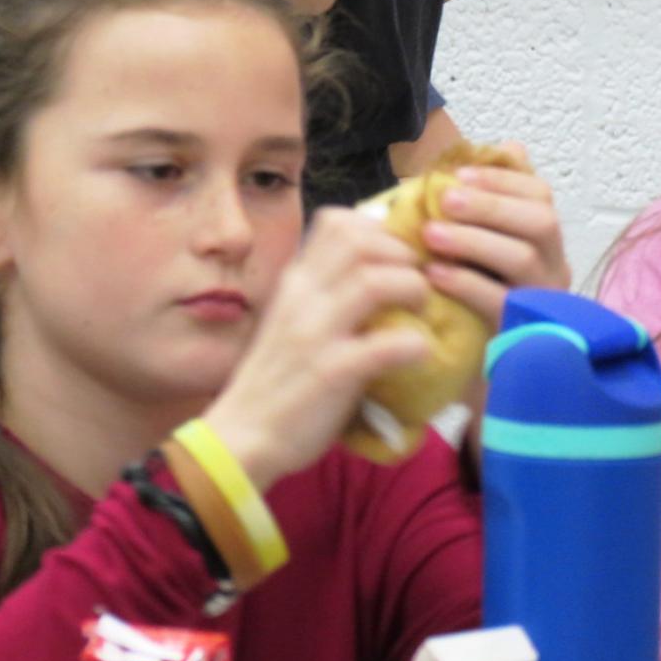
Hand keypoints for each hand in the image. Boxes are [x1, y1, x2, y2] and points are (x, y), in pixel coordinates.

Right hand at [203, 208, 430, 489]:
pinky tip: (420, 353)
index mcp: (295, 283)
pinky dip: (413, 345)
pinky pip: (384, 345)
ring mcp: (314, 334)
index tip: (397, 256)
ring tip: (419, 312)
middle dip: (402, 254)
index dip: (380, 230)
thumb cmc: (277, 382)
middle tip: (414, 282)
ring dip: (411, 290)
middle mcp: (301, 298)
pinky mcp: (330, 373)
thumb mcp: (293, 322)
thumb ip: (324, 296)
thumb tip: (378, 275)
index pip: (337, 222)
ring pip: (373, 281)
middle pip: (360, 240)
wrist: (241, 438)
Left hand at [418, 142, 569, 323]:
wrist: (478, 369)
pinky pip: (502, 302)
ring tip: (431, 234)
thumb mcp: (483, 245)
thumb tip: (508, 147)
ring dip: (474, 239)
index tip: (458, 174)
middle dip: (491, 205)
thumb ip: (492, 199)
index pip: (541, 196)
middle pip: (541, 223)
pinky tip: (434, 274)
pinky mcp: (524, 332)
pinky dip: (467, 283)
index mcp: (547, 241)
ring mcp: (545, 300)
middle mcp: (555, 267)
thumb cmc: (477, 294)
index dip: (502, 180)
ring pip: (524, 258)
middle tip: (445, 199)